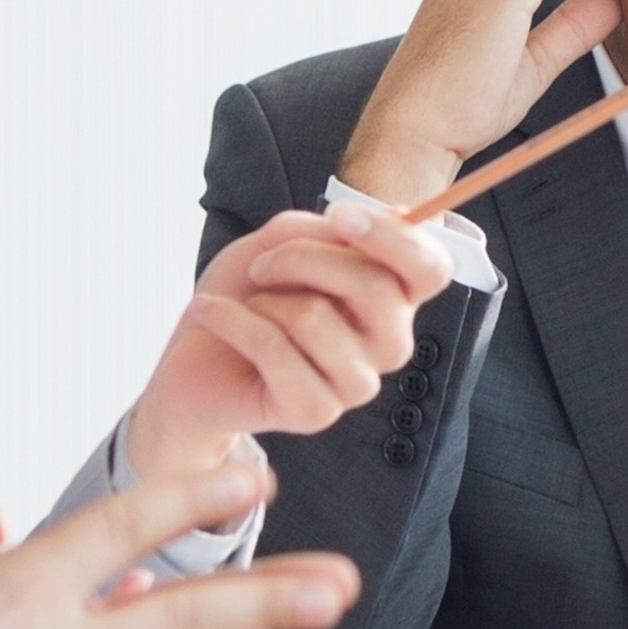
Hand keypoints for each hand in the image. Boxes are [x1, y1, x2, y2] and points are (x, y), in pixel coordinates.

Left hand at [125, 202, 450, 480]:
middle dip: (302, 258)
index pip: (432, 268)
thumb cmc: (247, 295)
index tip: (339, 216)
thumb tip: (391, 217)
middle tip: (262, 265)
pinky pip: (274, 348)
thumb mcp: (280, 241)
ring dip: (263, 300)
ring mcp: (356, 383)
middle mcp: (387, 343)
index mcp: (391, 299)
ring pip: (315, 316)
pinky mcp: (316, 412)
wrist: (195, 357)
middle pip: (375, 287)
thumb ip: (326, 230)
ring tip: (250, 309)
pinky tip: (213, 315)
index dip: (395, 237)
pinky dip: (231, 320)